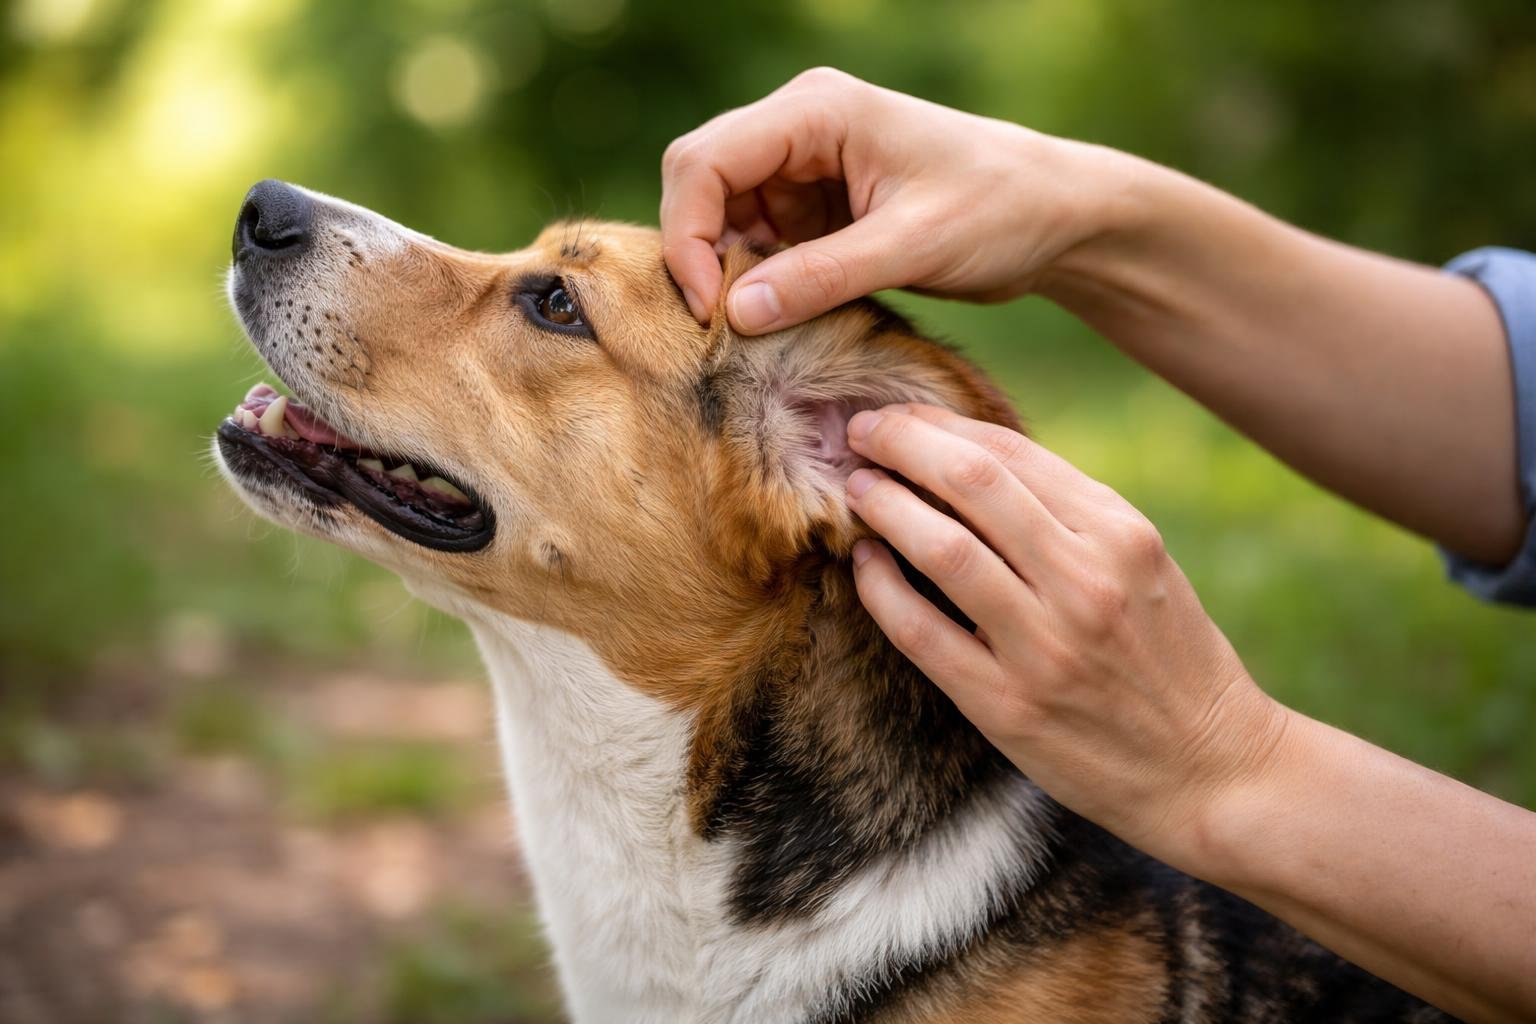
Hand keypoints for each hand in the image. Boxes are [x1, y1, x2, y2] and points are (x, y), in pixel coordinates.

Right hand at [660, 67, 1129, 332]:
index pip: (705, 161)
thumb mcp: (912, 246)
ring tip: (757, 328)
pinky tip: (782, 317)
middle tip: (718, 327)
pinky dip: (757, 281)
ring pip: (721, 216)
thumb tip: (734, 315)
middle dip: (697, 252)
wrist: (1055, 217)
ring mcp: (805, 166)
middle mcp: (799, 126)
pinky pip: (758, 241)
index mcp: (817, 110)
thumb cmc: (1000, 210)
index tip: (708, 310)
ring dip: (727, 271)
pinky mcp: (816, 205)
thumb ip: (822, 277)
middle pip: (700, 181)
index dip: (688, 235)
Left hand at [842, 403, 1291, 862]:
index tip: (899, 416)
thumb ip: (1072, 516)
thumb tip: (973, 461)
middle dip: (902, 444)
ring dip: (885, 506)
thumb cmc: (1173, 660)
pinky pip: (922, 633)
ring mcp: (1045, 646)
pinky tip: (864, 563)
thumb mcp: (1144, 567)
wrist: (1213, 772)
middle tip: (860, 432)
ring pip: (942, 549)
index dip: (940, 425)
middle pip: (971, 482)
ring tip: (856, 489)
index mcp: (1122, 535)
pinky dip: (882, 589)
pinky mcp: (1007, 706)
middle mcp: (1086, 581)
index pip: (1011, 453)